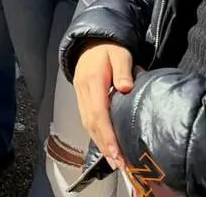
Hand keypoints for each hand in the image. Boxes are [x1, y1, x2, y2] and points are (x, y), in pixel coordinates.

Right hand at [73, 41, 141, 169]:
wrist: (92, 42)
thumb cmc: (109, 49)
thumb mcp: (120, 54)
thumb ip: (123, 70)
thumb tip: (125, 88)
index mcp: (92, 81)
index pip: (98, 112)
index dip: (107, 133)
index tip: (116, 151)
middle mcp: (83, 91)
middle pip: (91, 123)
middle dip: (105, 145)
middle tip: (119, 164)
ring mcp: (80, 96)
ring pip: (87, 124)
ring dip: (100, 144)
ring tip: (114, 161)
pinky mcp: (82, 99)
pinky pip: (87, 120)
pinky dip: (97, 135)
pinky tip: (107, 146)